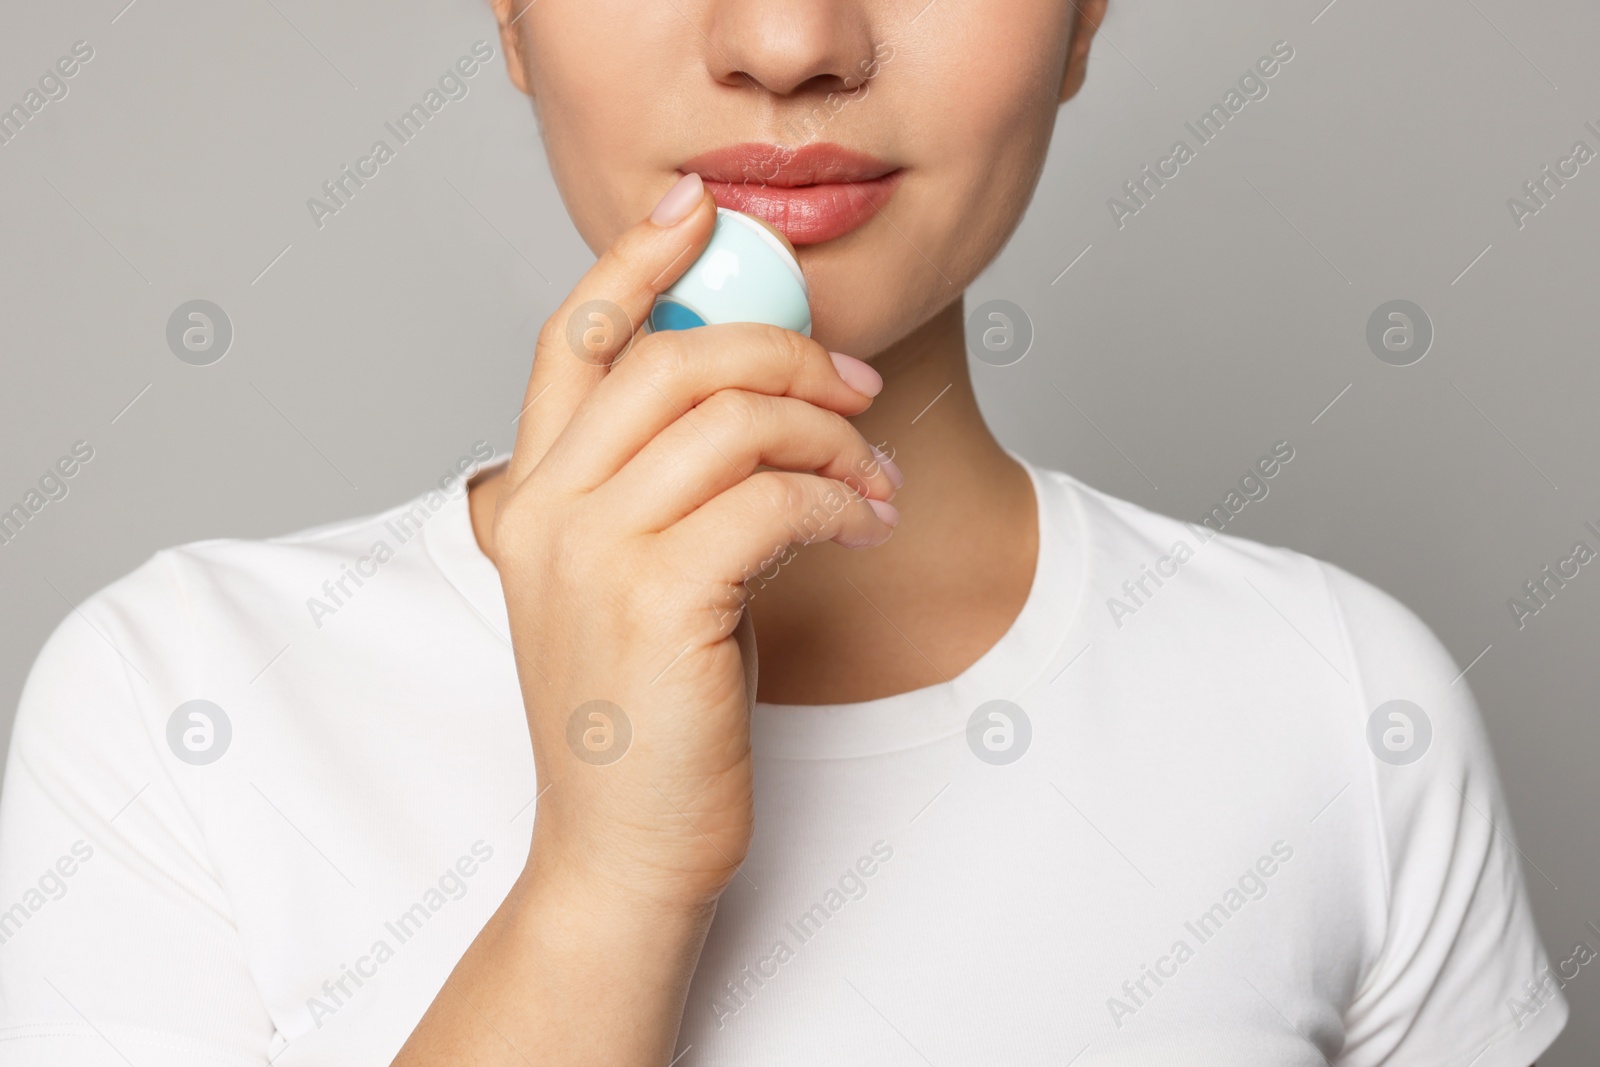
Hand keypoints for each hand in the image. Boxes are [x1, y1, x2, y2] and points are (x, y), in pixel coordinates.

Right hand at [492, 175, 898, 908]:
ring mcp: (594, 554)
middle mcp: (546, 511)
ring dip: (831, 434)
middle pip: (673, 358)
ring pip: (733, 420)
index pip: (573, 339)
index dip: (637, 259)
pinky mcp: (659, 600)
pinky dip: (836, 498)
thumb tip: (757, 402)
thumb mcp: (634, 581)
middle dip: (786, 352)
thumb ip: (659, 488)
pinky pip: (772, 497)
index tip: (700, 212)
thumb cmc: (644, 716)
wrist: (623, 848)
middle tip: (856, 384)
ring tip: (874, 481)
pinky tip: (862, 526)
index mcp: (530, 497)